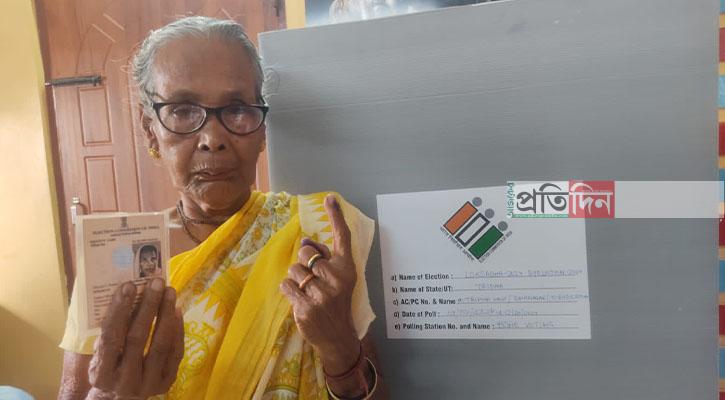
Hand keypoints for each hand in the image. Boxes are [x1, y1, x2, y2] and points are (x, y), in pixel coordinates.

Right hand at [87, 278, 183, 398]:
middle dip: (148, 307)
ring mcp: (148, 384)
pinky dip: (177, 330)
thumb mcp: (99, 354)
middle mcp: (124, 381)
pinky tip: (176, 310)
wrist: (119, 397)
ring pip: (160, 345)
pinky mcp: (166, 383)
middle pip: (137, 339)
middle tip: (155, 283)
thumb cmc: (108, 367)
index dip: (119, 310)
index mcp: (101, 373)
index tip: (127, 286)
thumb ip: (108, 330)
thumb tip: (125, 292)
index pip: (110, 338)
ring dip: (166, 314)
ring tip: (169, 292)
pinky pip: (175, 353)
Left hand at [280, 194, 360, 373]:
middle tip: (313, 280)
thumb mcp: (338, 278)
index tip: (330, 198)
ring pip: (293, 270)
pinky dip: (288, 290)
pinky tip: (300, 300)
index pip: (342, 237)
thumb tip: (306, 240)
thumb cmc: (336, 301)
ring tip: (308, 292)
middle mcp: (336, 278)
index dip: (336, 216)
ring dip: (295, 279)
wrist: (337, 335)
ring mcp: (321, 294)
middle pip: (305, 254)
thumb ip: (324, 258)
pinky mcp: (306, 307)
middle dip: (303, 263)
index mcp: (346, 268)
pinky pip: (285, 285)